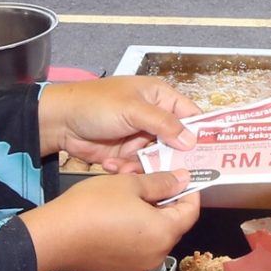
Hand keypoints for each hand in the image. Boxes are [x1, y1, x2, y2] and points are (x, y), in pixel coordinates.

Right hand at [18, 171, 198, 270]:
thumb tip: (183, 179)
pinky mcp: (123, 268)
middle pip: (174, 224)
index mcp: (164, 233)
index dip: (189, 191)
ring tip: (131, 195)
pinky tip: (120, 213)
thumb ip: (161, 182)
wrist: (54, 237)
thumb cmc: (91, 207)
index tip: (180, 176)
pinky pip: (140, 245)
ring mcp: (140, 264)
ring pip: (156, 234)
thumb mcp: (129, 184)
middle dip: (166, 201)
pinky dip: (137, 229)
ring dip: (150, 214)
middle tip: (151, 181)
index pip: (191, 211)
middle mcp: (157, 254)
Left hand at [38, 76, 197, 169]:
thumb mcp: (132, 109)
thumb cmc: (95, 104)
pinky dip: (127, 169)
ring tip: (128, 164)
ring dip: (145, 166)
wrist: (60, 121)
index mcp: (160, 98)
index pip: (191, 115)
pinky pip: (138, 168)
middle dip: (173, 157)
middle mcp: (154, 118)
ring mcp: (140, 137)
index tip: (210, 153)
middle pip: (178, 143)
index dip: (202, 132)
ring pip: (158, 159)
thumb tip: (191, 140)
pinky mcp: (127, 154)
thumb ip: (163, 124)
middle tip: (176, 172)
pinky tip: (113, 164)